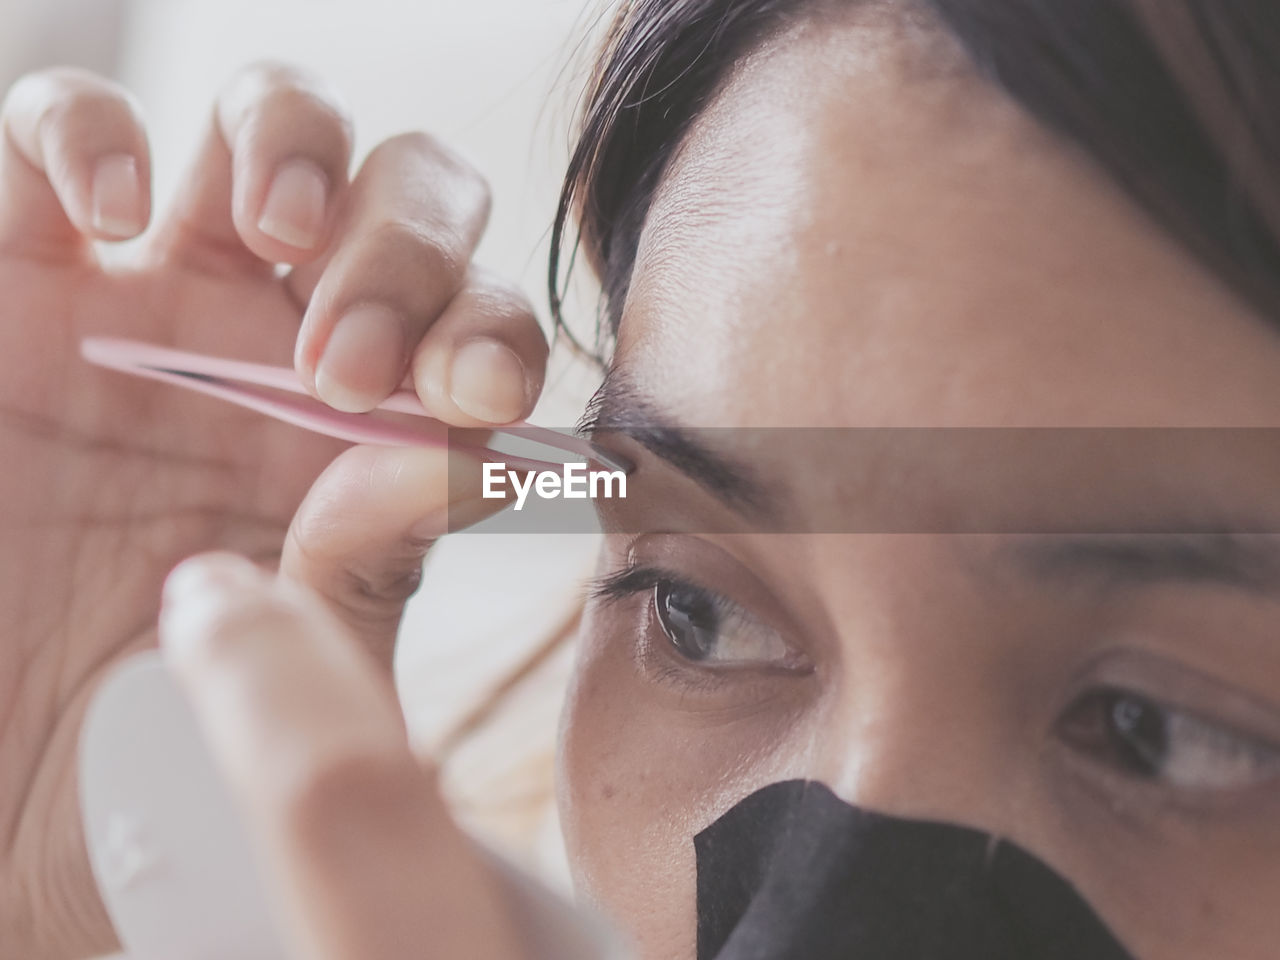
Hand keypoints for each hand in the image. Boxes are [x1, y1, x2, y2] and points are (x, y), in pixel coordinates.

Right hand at [0, 64, 546, 959]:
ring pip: (271, 124)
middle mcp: (280, 349)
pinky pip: (56, 134)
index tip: (475, 398)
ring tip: (281, 229)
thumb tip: (470, 449)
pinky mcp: (12, 275)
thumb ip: (377, 565)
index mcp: (372, 440)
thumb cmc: (145, 748)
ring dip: (300, 148)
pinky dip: (92, 133)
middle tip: (347, 365)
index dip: (496, 334)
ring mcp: (152, 298)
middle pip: (407, 201)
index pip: (481, 327)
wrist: (1, 775)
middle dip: (407, 250)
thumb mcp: (288, 670)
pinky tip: (112, 217)